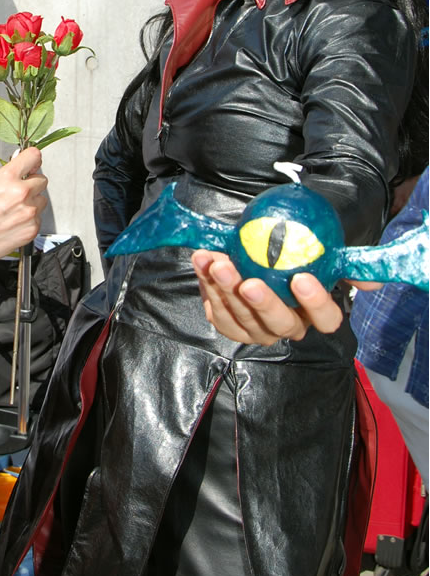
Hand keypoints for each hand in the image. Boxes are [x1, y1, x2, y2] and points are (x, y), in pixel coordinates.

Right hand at [0, 147, 47, 269]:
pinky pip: (38, 218)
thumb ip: (6, 177)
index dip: (33, 160)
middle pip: (42, 180)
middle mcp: (21, 193)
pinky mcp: (32, 229)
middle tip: (18, 192)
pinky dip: (29, 220)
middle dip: (32, 184)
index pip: (34, 156)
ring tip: (13, 211)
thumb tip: (19, 173)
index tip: (32, 164)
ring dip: (32, 202)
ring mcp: (29, 212)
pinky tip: (12, 223)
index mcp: (7, 178)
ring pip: (42, 200)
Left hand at [192, 250, 343, 344]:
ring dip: (226, 291)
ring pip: (243, 320)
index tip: (302, 278)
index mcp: (315, 314)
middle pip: (279, 324)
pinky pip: (218, 313)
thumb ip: (347, 265)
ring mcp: (257, 330)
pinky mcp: (231, 324)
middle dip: (263, 304)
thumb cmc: (295, 250)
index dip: (316, 303)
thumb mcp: (323, 252)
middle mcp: (287, 326)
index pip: (326, 319)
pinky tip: (202, 264)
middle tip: (248, 282)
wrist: (260, 245)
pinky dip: (208, 288)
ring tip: (215, 263)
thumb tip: (372, 283)